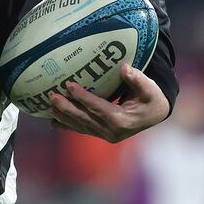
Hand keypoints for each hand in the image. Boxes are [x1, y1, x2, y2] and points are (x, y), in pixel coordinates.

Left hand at [48, 62, 169, 141]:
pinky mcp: (102, 134)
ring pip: (81, 126)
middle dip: (67, 108)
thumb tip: (124, 67)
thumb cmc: (151, 98)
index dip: (83, 97)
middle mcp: (112, 132)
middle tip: (52, 97)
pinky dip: (68, 125)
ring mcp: (106, 135)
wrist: (154, 114)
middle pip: (85, 119)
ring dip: (64, 117)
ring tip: (48, 107)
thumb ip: (137, 79)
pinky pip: (82, 129)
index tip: (70, 85)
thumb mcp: (149, 88)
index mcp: (123, 121)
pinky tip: (53, 121)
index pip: (99, 108)